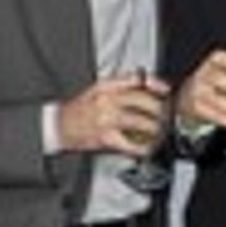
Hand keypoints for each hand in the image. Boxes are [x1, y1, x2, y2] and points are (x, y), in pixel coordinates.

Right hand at [57, 73, 171, 154]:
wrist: (59, 125)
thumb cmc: (80, 109)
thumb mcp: (98, 89)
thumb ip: (121, 85)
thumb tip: (146, 85)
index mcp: (106, 86)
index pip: (136, 79)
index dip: (155, 84)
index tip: (166, 91)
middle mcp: (108, 99)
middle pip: (144, 100)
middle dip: (160, 109)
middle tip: (166, 116)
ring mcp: (107, 118)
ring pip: (141, 121)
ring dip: (156, 129)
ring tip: (160, 132)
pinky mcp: (105, 137)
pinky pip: (131, 143)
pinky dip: (143, 147)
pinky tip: (148, 147)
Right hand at [176, 50, 225, 132]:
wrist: (186, 102)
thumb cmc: (213, 87)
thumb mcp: (223, 76)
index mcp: (210, 65)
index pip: (217, 58)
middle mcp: (201, 77)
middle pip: (217, 78)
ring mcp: (197, 95)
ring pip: (217, 102)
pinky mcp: (198, 111)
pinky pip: (216, 117)